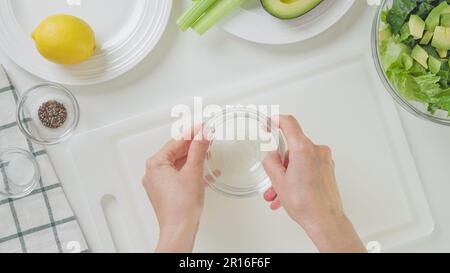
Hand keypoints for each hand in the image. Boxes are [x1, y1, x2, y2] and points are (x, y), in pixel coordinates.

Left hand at [142, 127, 208, 252]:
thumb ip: (198, 149)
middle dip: (193, 144)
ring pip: (177, 163)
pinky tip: (203, 170)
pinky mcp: (165, 192)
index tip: (203, 126)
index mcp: (156, 164)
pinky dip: (190, 169)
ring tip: (207, 151)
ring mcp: (158, 183)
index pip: (176, 141)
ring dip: (193, 157)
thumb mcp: (193, 171)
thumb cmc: (182, 206)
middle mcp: (153, 172)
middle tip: (207, 136)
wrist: (180, 229)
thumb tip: (202, 133)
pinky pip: (177, 174)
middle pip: (175, 151)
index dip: (192, 132)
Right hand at [263, 115, 365, 252]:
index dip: (276, 120)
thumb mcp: (277, 180)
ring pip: (299, 161)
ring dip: (286, 175)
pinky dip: (297, 178)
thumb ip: (271, 161)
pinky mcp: (327, 170)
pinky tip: (288, 194)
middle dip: (280, 164)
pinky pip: (307, 168)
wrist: (325, 220)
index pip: (289, 123)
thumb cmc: (306, 203)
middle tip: (273, 179)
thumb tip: (271, 155)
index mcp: (303, 149)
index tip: (270, 122)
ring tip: (278, 194)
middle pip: (292, 148)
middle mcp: (317, 151)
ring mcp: (324, 161)